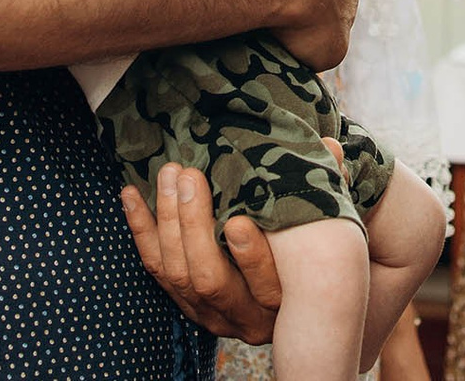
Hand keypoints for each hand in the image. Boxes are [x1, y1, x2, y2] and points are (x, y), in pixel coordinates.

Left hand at [120, 141, 346, 341]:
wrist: (288, 293)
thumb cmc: (307, 249)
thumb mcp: (325, 225)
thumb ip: (328, 189)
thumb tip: (333, 146)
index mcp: (284, 304)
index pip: (267, 289)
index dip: (250, 259)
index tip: (237, 222)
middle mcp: (245, 318)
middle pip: (210, 280)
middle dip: (194, 226)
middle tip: (188, 175)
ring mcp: (210, 314)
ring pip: (178, 275)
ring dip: (167, 221)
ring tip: (168, 174)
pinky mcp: (184, 302)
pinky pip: (155, 268)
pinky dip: (141, 230)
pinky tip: (131, 194)